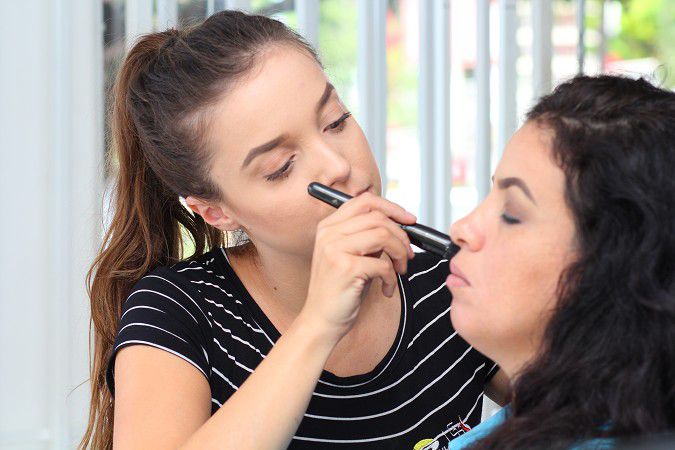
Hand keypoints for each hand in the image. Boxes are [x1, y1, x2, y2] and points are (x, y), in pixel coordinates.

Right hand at [301, 192, 415, 341]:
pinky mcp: (345, 268)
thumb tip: (400, 226)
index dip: (392, 207)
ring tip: (399, 271)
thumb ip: (369, 237)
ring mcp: (335, 249)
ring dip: (400, 254)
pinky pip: (383, 264)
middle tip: (408, 255)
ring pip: (383, 235)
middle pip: (378, 217)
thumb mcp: (353, 256)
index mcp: (329, 226)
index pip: (365, 201)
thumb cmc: (341, 290)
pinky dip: (392, 278)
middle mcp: (329, 233)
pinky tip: (386, 289)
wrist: (321, 321)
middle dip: (401, 236)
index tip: (409, 221)